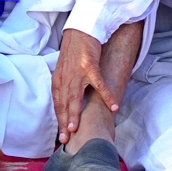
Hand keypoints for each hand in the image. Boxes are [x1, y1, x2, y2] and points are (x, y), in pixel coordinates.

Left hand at [51, 28, 116, 144]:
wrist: (80, 31)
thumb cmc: (73, 54)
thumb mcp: (64, 72)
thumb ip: (65, 88)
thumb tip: (67, 107)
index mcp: (59, 81)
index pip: (57, 104)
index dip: (59, 120)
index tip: (61, 137)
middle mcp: (65, 78)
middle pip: (63, 104)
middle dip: (64, 122)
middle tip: (65, 139)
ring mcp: (77, 72)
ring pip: (75, 96)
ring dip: (76, 113)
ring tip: (77, 128)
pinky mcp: (89, 66)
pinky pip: (99, 84)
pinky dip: (106, 96)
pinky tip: (114, 106)